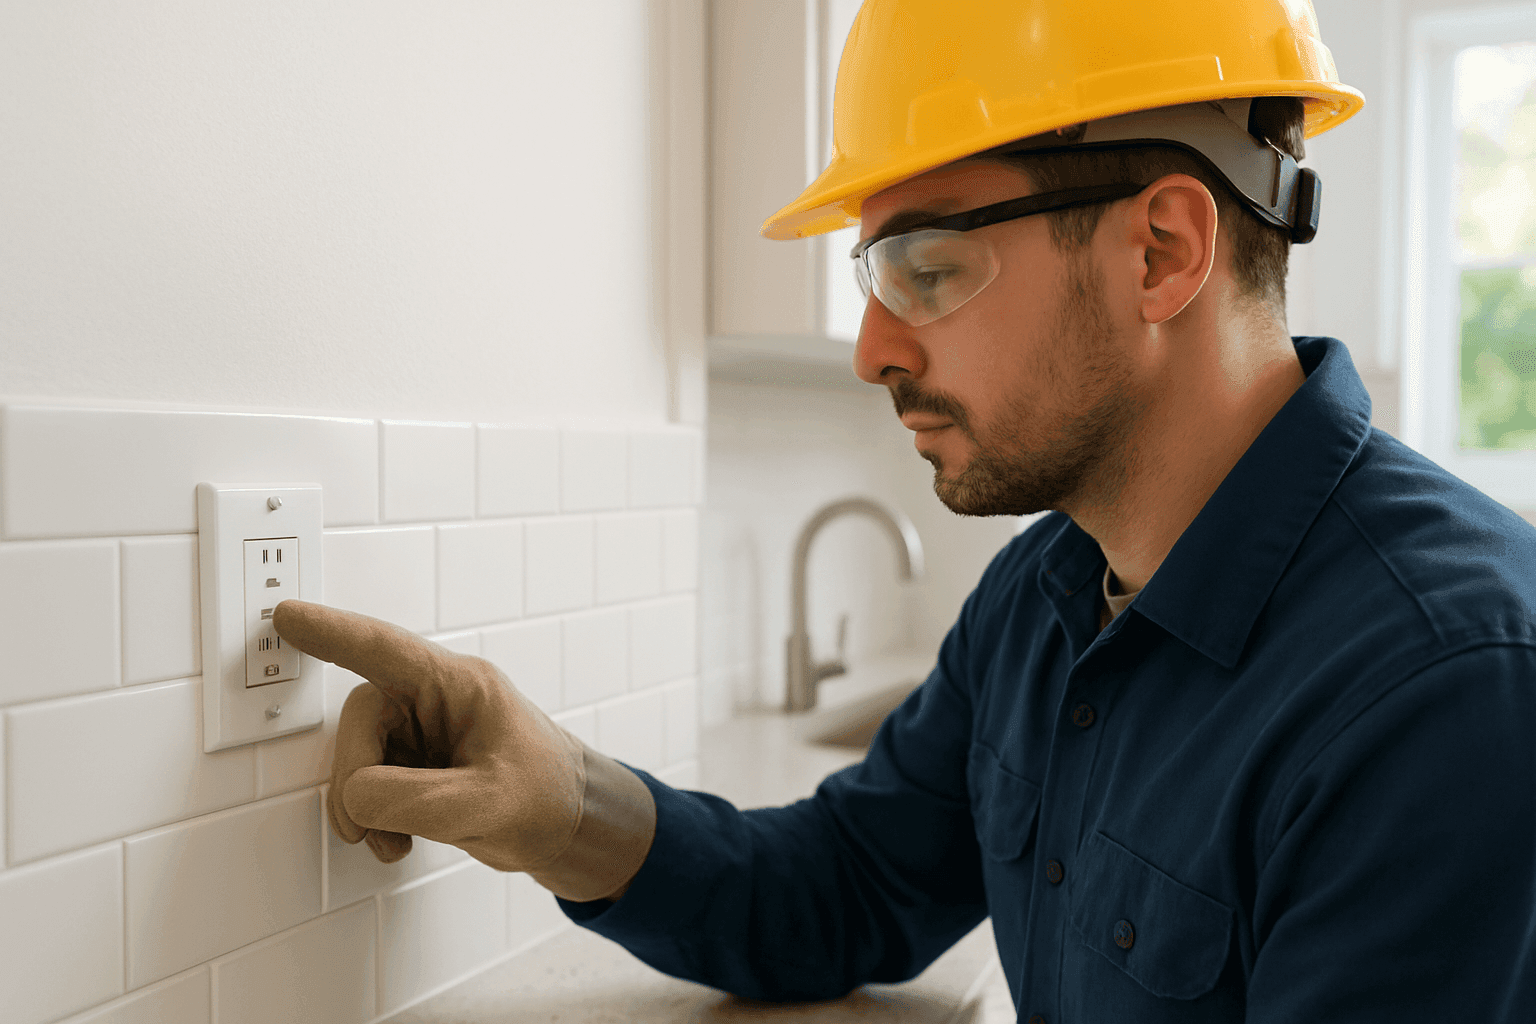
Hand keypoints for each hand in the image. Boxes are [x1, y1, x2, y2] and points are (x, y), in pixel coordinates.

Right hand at [271, 599, 584, 871]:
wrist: (573, 829)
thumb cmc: (547, 799)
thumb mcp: (482, 804)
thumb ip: (409, 798)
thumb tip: (355, 794)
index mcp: (460, 686)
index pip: (383, 649)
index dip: (331, 632)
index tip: (286, 615)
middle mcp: (438, 700)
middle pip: (362, 720)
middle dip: (354, 777)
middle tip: (366, 825)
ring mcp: (427, 732)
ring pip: (361, 755)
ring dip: (365, 806)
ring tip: (395, 842)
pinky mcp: (420, 764)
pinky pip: (372, 781)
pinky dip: (375, 817)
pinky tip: (401, 840)